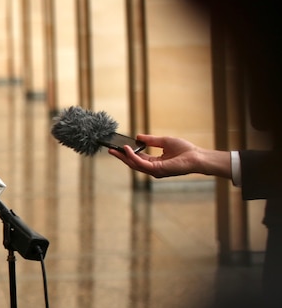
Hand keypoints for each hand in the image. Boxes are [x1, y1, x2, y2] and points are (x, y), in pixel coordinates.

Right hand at [108, 134, 231, 178]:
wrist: (197, 157)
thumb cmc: (185, 150)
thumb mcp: (164, 141)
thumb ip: (151, 140)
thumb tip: (138, 137)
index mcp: (156, 163)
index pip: (138, 159)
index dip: (128, 153)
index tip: (119, 147)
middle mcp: (153, 169)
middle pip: (133, 163)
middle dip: (121, 157)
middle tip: (110, 150)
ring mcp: (154, 171)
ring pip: (134, 164)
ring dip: (123, 157)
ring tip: (115, 149)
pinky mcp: (156, 169)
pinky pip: (140, 163)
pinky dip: (132, 156)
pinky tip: (127, 149)